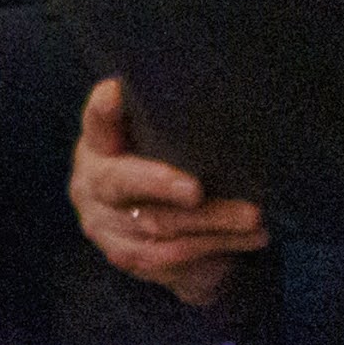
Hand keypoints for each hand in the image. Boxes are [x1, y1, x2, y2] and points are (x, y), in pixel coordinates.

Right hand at [74, 76, 261, 305]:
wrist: (150, 232)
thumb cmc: (163, 169)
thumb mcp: (162, 142)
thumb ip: (168, 123)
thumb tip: (212, 86)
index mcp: (98, 146)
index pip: (96, 123)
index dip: (103, 111)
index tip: (115, 92)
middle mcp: (90, 185)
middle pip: (121, 183)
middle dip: (159, 184)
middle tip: (196, 189)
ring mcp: (104, 227)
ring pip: (156, 227)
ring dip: (211, 224)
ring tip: (253, 219)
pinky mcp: (125, 257)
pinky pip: (170, 258)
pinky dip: (214, 248)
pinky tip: (246, 240)